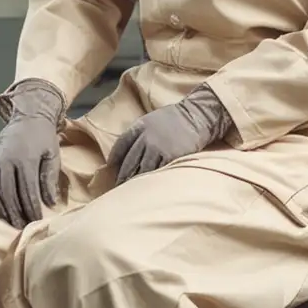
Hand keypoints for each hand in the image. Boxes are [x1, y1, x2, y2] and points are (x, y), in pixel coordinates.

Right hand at [0, 79, 64, 227]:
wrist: (28, 117)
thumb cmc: (42, 138)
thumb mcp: (52, 155)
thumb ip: (49, 178)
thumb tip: (50, 202)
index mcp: (24, 159)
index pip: (27, 190)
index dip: (32, 207)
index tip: (36, 220)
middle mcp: (6, 161)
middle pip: (8, 193)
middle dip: (15, 212)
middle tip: (21, 226)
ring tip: (4, 221)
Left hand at [108, 85, 230, 183]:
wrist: (196, 116)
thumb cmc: (175, 117)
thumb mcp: (152, 119)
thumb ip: (140, 132)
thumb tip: (129, 148)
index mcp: (139, 126)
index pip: (121, 144)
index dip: (115, 157)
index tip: (110, 168)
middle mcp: (145, 137)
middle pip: (129, 161)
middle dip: (122, 175)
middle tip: (117, 187)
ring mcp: (157, 148)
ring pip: (141, 169)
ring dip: (134, 182)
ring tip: (130, 192)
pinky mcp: (169, 157)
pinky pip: (157, 172)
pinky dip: (151, 181)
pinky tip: (147, 188)